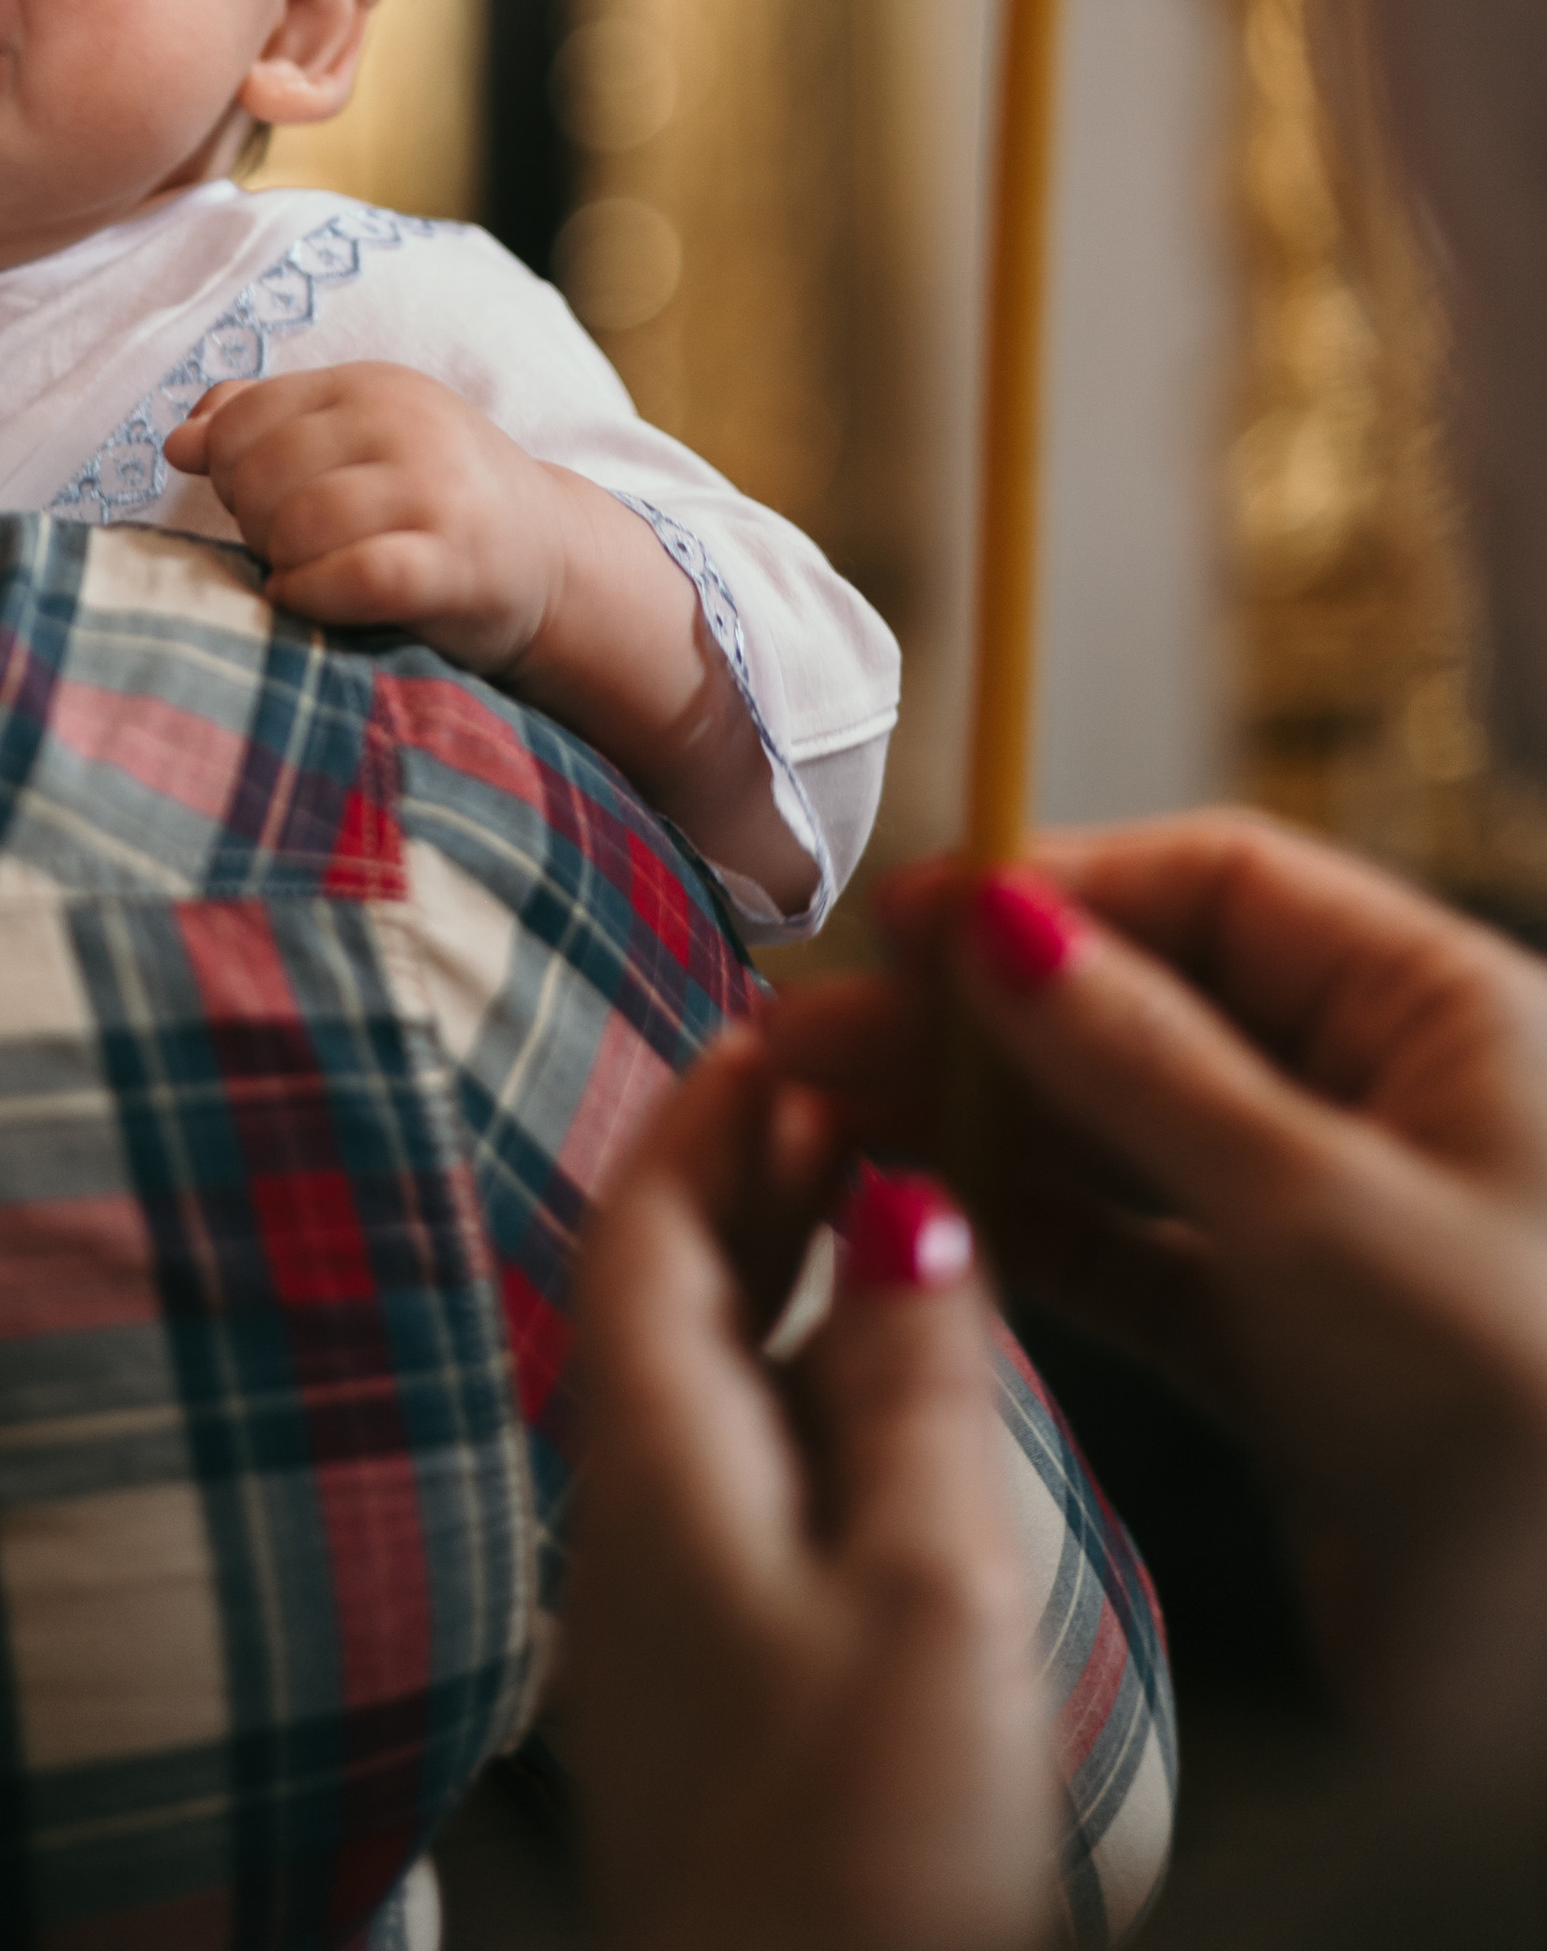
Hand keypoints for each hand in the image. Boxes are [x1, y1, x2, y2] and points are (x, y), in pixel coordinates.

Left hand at [163, 363, 584, 674]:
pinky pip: (350, 576)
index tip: (260, 501)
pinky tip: (305, 599)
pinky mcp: (454, 563)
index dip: (228, 470)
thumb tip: (179, 441)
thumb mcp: (356, 443)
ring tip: (304, 571)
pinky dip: (309, 595)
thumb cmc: (433, 503)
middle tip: (288, 545)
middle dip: (253, 520)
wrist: (552, 561)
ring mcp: (435, 492)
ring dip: (281, 561)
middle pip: (262, 472)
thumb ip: (264, 425)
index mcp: (374, 385)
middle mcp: (406, 424)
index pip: (244, 416)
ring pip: (298, 523)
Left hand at [568, 1034, 1058, 1950]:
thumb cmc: (857, 1855)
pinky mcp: (715, 1673)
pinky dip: (813, 1380)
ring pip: (710, 1375)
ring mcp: (663, 1601)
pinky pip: (745, 1465)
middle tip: (843, 1069)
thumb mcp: (928, 1591)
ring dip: (787, 1266)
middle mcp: (629, 1515)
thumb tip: (906, 1208)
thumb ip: (917, 1384)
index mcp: (652, 1465)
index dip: (705, 1107)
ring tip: (887, 1184)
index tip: (774, 1013)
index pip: (642, 1226)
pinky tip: (890, 1378)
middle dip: (747, 1165)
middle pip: (666, 1287)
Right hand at [769, 814, 1546, 1769]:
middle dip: (985, 1014)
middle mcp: (1394, 1100)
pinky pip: (1136, 1253)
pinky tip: (919, 1210)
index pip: (1219, 886)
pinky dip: (1032, 1230)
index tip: (907, 920)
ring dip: (985, 1118)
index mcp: (1446, 1013)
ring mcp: (1338, 1228)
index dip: (1055, 889)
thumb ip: (1138, 1059)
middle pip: (1155, 1003)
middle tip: (821, 1031)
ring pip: (1128, 1133)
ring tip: (830, 1112)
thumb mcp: (1314, 1208)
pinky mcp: (1292, 1351)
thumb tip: (996, 920)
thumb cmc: (1517, 1412)